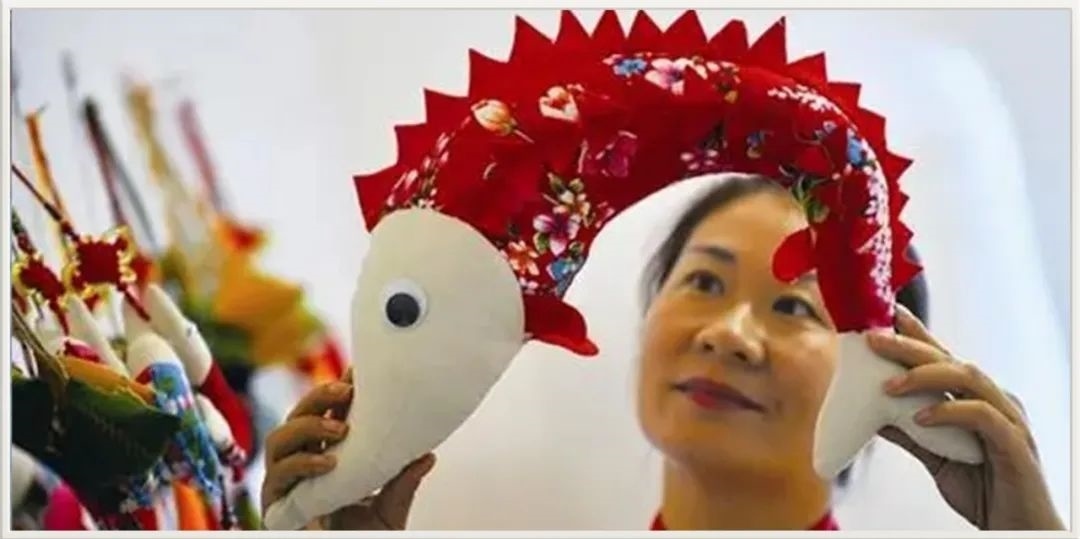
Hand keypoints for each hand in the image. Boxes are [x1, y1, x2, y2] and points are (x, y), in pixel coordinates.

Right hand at [261, 370, 436, 529]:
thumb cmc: (362, 537)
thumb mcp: (388, 510)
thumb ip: (402, 484)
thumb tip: (429, 454)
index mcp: (326, 455)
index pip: (328, 413)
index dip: (338, 389)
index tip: (359, 371)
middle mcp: (301, 463)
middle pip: (298, 416)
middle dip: (319, 397)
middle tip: (346, 389)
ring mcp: (284, 481)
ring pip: (279, 438)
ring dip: (308, 426)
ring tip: (340, 429)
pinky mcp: (274, 503)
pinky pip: (278, 475)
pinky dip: (302, 464)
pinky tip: (328, 463)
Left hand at [868, 305, 1062, 529]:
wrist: (1016, 530)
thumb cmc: (983, 490)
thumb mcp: (935, 457)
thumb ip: (908, 434)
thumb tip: (871, 415)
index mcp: (974, 399)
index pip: (944, 357)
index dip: (917, 334)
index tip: (887, 315)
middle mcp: (993, 401)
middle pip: (950, 360)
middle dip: (910, 346)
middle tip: (874, 340)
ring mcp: (1007, 419)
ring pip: (968, 378)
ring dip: (924, 375)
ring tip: (889, 384)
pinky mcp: (1015, 443)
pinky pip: (982, 416)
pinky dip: (949, 411)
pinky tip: (921, 418)